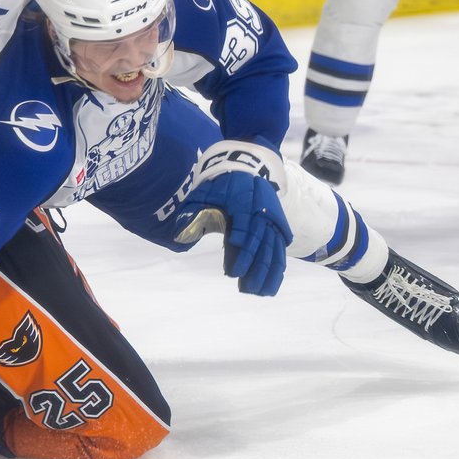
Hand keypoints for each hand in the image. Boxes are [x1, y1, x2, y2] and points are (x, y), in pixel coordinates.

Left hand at [173, 141, 292, 295]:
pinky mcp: (278, 224)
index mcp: (243, 203)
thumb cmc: (220, 183)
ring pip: (275, 248)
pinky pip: (280, 248)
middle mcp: (262, 211)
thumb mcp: (203, 193)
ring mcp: (272, 218)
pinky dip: (278, 266)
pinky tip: (273, 284)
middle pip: (262, 243)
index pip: (245, 230)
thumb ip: (192, 213)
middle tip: (246, 289)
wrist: (246, 165)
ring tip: (261, 293)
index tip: (233, 271)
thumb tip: (178, 236)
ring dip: (269, 272)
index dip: (241, 251)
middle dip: (256, 268)